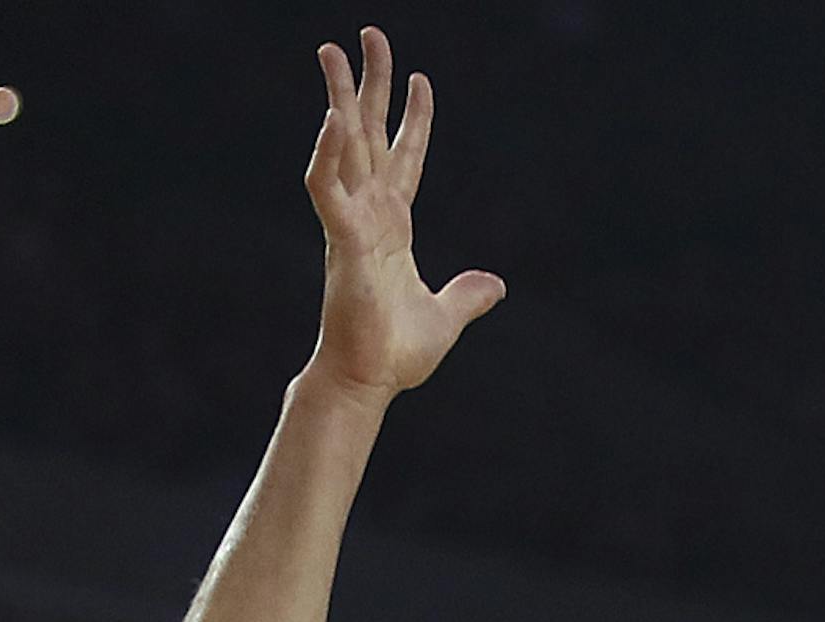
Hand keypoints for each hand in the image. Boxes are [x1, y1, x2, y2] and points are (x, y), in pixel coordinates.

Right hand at [305, 27, 503, 402]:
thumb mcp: (446, 317)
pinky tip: (332, 119)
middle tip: (369, 35)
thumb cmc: (395, 354)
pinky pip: (329, 190)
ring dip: (338, 97)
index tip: (420, 78)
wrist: (368, 383)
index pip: (405, 157)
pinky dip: (328, 155)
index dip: (414, 117)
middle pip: (368, 133)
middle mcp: (370, 214)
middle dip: (368, 84)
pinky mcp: (341, 243)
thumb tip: (496, 285)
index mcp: (394, 226)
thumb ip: (467, 296)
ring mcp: (352, 224)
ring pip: (343, 146)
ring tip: (332, 50)